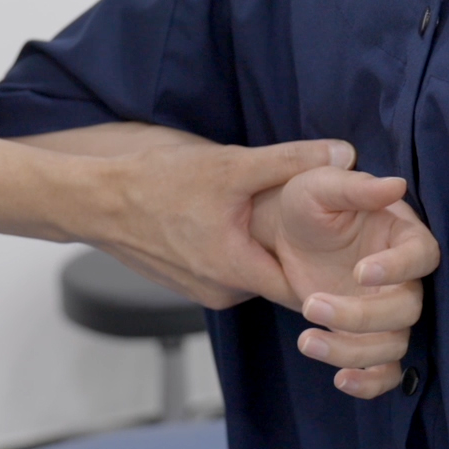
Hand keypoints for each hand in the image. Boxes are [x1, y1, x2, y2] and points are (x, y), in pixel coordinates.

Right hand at [83, 138, 356, 310]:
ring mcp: (202, 291)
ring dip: (268, 248)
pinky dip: (241, 248)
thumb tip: (346, 155)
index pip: (304, 291)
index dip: (330, 271)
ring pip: (254, 273)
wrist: (95, 200)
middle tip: (326, 225)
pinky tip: (242, 219)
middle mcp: (221, 293)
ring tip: (282, 217)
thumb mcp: (232, 164)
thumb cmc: (157, 183)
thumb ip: (291, 161)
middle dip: (300, 254)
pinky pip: (230, 269)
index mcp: (236, 272)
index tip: (354, 250)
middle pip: (280, 280)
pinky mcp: (188, 280)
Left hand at [250, 166, 437, 398]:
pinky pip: (385, 372)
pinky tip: (340, 380)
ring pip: (393, 345)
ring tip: (306, 340)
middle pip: (408, 309)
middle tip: (311, 304)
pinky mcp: (369, 339)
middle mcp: (405, 278)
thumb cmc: (308, 204)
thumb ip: (355, 188)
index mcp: (403, 235)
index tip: (360, 271)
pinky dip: (369, 384)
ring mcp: (388, 312)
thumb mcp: (319, 186)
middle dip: (361, 315)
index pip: (422, 256)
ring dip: (352, 350)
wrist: (285, 237)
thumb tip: (396, 185)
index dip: (398, 268)